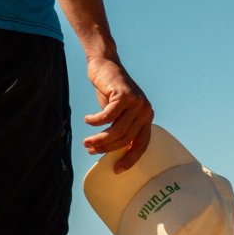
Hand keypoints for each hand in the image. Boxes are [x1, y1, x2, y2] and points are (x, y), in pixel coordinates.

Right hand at [83, 56, 153, 172]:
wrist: (105, 64)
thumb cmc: (110, 91)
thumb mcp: (118, 113)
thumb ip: (120, 129)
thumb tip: (111, 152)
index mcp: (147, 119)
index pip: (142, 145)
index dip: (130, 159)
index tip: (117, 170)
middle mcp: (145, 111)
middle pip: (126, 139)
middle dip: (107, 148)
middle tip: (90, 150)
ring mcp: (136, 103)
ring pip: (117, 130)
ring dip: (99, 138)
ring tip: (86, 141)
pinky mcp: (124, 95)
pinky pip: (108, 116)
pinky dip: (96, 121)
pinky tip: (87, 120)